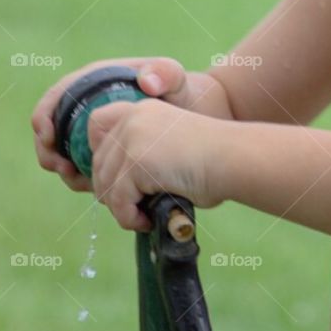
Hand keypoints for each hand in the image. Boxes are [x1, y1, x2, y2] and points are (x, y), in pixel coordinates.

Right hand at [31, 56, 212, 192]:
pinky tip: (100, 190)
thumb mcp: (175, 77)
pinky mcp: (103, 155)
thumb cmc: (181, 91)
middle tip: (64, 168)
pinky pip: (84, 169)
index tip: (48, 136)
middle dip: (49, 152)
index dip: (44, 116)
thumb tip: (145, 80)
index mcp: (94, 82)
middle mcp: (87, 108)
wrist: (193, 116)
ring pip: (64, 155)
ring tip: (82, 182)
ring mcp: (93, 133)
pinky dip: (85, 180)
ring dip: (66, 171)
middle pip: (52, 131)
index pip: (57, 97)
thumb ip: (164, 72)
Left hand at [86, 96, 223, 230]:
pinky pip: (118, 200)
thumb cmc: (212, 161)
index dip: (100, 157)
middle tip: (135, 208)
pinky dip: (129, 218)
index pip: (96, 126)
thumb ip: (138, 155)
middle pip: (98, 163)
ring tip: (143, 217)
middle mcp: (132, 118)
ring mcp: (132, 138)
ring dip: (121, 208)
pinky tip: (147, 220)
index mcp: (140, 109)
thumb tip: (106, 188)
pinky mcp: (136, 161)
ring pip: (105, 184)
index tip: (117, 180)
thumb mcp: (167, 146)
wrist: (234, 159)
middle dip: (112, 192)